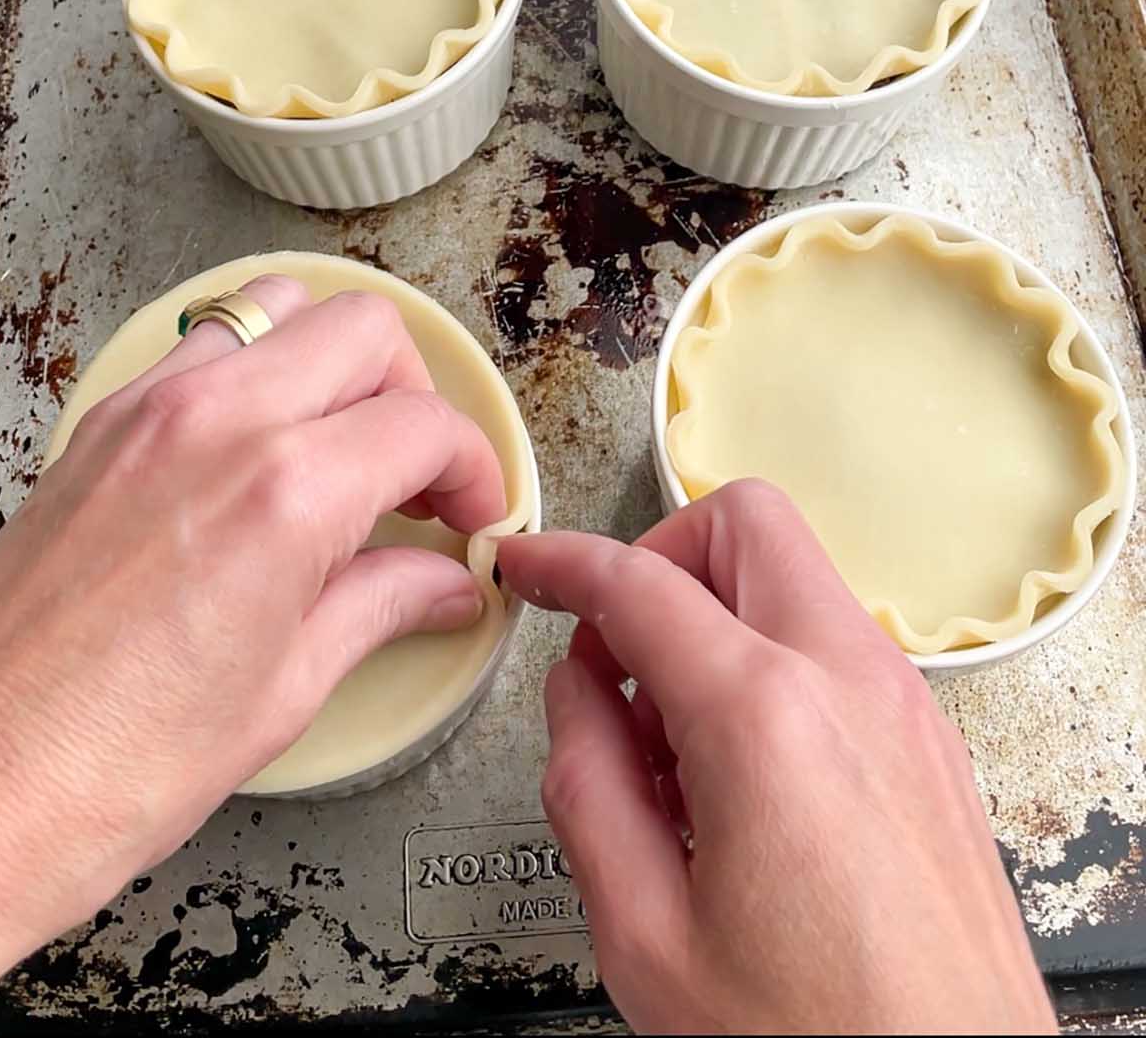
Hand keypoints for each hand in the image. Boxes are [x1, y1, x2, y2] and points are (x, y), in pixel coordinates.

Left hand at [0, 275, 503, 1013]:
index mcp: (285, 492)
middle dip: (415, 395)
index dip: (473, 468)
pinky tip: (260, 450)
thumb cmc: (104, 767)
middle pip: (365, 331)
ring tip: (343, 446)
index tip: (472, 513)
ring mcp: (148, 410)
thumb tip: (442, 581)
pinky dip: (254, 369)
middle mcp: (218, 423)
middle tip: (420, 479)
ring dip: (333, 361)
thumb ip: (380, 606)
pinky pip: (202, 345)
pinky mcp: (98, 425)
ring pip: (280, 308)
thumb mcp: (283, 690)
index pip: (424, 424)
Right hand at [499, 482, 1054, 1036]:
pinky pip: (834, 645)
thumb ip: (587, 787)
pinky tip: (739, 780)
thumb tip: (577, 694)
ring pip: (793, 579)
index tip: (527, 566)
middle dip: (661, 560)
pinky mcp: (931, 742)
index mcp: (767, 720)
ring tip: (673, 752)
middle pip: (744, 524)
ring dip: (715, 619)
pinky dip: (770, 663)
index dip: (563, 562)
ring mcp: (905, 706)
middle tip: (616, 654)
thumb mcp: (646, 936)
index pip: (641, 583)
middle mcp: (851, 683)